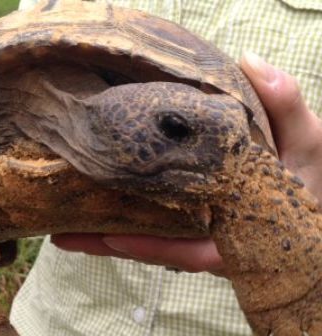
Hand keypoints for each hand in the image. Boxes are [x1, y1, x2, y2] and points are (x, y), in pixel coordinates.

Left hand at [53, 53, 321, 272]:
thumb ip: (286, 108)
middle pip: (153, 248)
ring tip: (64, 229)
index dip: (148, 245)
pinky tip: (96, 210)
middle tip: (61, 237)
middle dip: (109, 244)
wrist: (311, 202)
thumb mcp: (308, 145)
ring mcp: (197, 235)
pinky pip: (154, 227)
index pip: (187, 250)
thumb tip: (250, 62)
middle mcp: (210, 242)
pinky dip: (125, 222)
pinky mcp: (190, 224)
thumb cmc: (312, 181)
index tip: (107, 237)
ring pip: (148, 241)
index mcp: (236, 236)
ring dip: (107, 235)